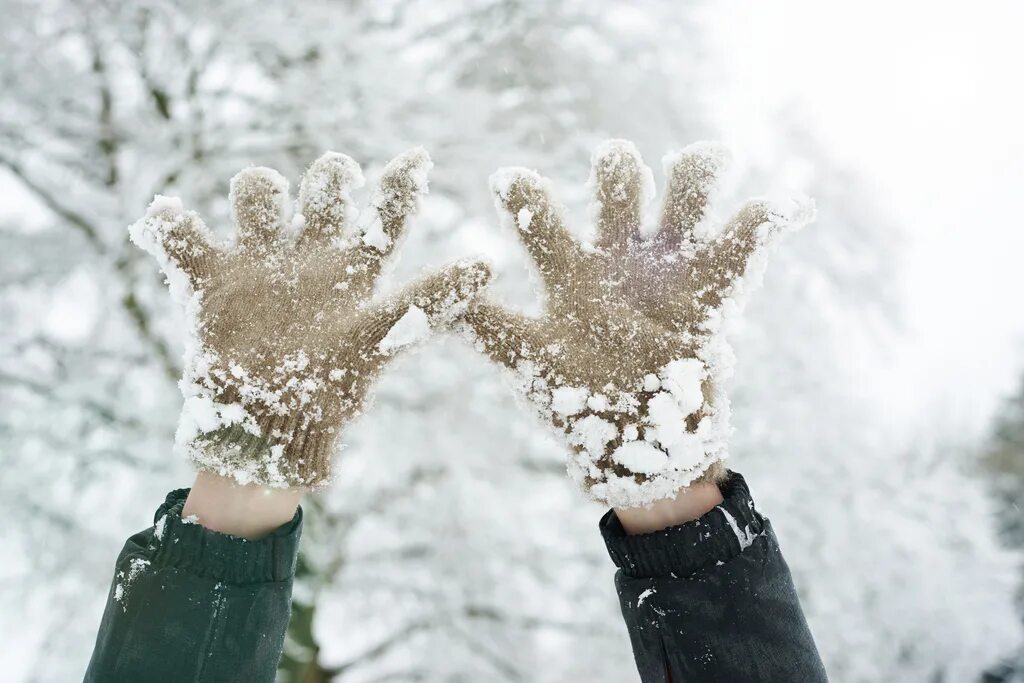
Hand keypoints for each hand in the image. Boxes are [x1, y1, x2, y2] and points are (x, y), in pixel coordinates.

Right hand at [131, 149, 490, 488]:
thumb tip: (487, 265)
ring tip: (263, 208)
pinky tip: (175, 225)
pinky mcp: (207, 280)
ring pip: (256, 196)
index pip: (386, 215)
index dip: (401, 185)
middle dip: (329, 177)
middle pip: (321, 190)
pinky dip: (171, 226)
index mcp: (354, 271)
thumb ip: (429, 299)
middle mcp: (309, 257)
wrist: (265, 432)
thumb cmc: (329, 391)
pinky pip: (179, 236)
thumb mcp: (383, 338)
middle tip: (337, 183)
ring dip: (258, 191)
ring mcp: (257, 264)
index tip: (418, 159)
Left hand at [463, 140, 811, 507]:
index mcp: (571, 268)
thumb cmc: (580, 403)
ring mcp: (669, 269)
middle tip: (613, 173)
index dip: (527, 195)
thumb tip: (434, 302)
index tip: (508, 181)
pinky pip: (744, 246)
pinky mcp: (714, 292)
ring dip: (694, 179)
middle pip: (620, 188)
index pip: (544, 215)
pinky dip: (766, 221)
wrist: (640, 448)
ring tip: (698, 162)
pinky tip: (781, 207)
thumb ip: (487, 328)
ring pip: (685, 198)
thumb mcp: (530, 363)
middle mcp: (620, 257)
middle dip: (616, 175)